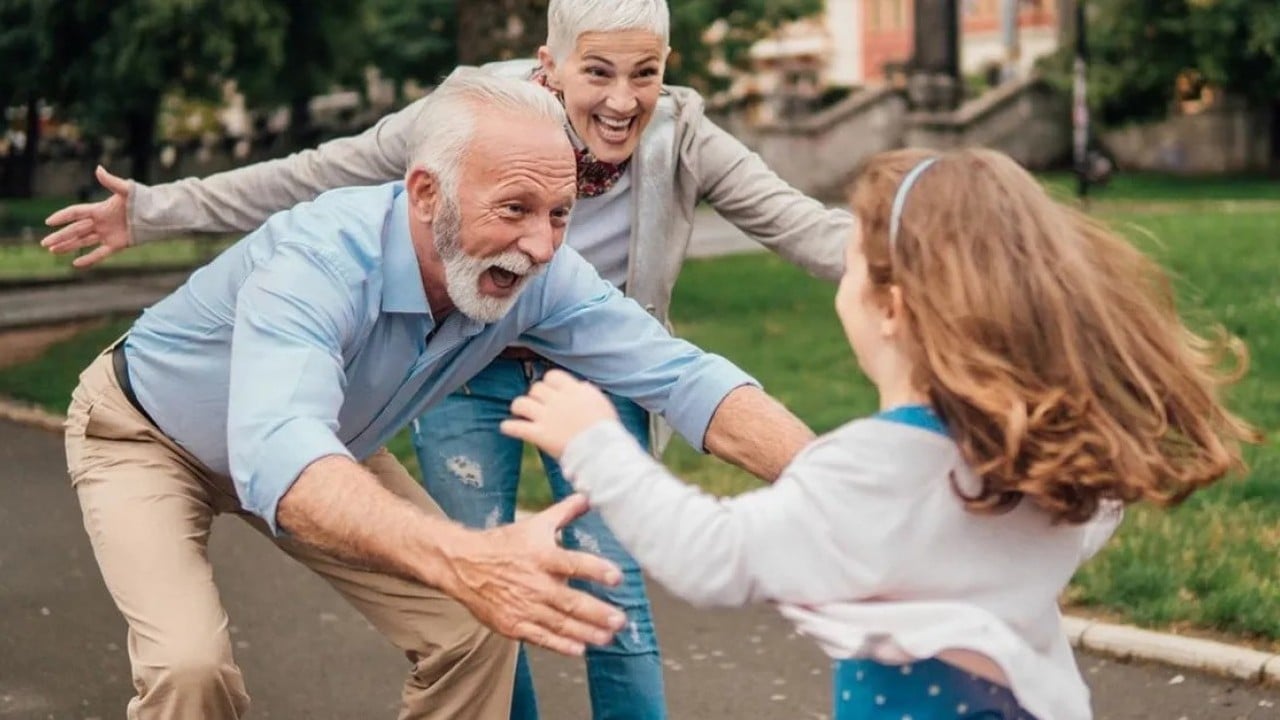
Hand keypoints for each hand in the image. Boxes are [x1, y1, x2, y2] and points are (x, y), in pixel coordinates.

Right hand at [41, 165, 132, 267]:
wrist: (158, 214)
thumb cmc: (142, 199)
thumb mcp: (126, 190)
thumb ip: (111, 181)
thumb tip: (98, 169)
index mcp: (99, 209)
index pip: (76, 213)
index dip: (62, 216)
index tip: (48, 221)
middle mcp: (100, 222)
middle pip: (75, 230)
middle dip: (60, 236)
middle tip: (44, 243)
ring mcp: (107, 234)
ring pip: (83, 241)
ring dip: (68, 246)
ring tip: (52, 250)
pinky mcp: (117, 245)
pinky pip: (100, 253)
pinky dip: (89, 259)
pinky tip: (76, 263)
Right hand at [441, 494, 625, 656]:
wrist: (463, 564)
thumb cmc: (504, 544)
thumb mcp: (535, 524)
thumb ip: (564, 512)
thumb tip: (588, 496)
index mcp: (542, 556)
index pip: (574, 563)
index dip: (596, 570)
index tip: (617, 577)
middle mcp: (535, 583)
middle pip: (570, 600)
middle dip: (597, 612)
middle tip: (620, 620)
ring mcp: (524, 606)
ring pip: (560, 623)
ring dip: (586, 632)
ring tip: (607, 637)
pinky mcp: (513, 624)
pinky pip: (541, 637)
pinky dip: (560, 645)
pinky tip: (579, 649)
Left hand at [501, 369, 619, 458]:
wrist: (602, 450)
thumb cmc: (605, 428)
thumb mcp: (600, 402)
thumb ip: (586, 392)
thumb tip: (579, 386)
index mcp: (573, 390)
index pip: (552, 376)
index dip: (549, 383)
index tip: (551, 391)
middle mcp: (557, 400)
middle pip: (536, 388)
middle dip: (535, 396)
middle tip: (537, 405)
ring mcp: (546, 417)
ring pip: (521, 403)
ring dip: (519, 407)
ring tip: (520, 413)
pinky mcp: (539, 435)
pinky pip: (516, 427)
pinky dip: (509, 427)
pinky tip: (506, 428)